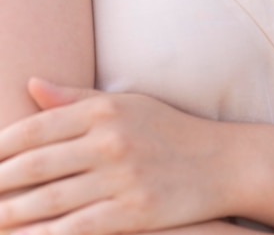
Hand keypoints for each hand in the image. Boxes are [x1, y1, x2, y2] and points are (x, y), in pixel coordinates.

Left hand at [0, 79, 236, 234]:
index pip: (37, 127)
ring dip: (11, 214)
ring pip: (49, 201)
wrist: (220, 161)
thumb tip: (31, 83)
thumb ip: (76, 98)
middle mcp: (110, 140)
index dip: (1, 146)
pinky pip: (78, 229)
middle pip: (36, 166)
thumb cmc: (167, 128)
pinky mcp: (135, 213)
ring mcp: (122, 178)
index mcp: (105, 110)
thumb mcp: (127, 103)